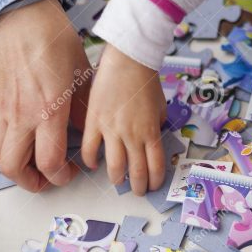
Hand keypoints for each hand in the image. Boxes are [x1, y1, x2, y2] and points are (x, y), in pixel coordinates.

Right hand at [0, 0, 91, 190]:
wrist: (21, 16)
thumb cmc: (55, 41)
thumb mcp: (82, 74)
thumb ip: (84, 109)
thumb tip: (88, 133)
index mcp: (48, 109)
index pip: (49, 161)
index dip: (60, 176)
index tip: (71, 172)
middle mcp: (22, 114)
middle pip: (13, 168)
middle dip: (32, 182)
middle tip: (49, 178)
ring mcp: (4, 110)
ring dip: (14, 168)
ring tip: (34, 163)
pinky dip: (6, 148)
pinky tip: (25, 139)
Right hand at [81, 44, 166, 194]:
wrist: (128, 62)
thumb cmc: (146, 81)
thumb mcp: (160, 107)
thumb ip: (156, 125)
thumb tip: (153, 137)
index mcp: (151, 133)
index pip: (155, 166)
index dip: (155, 181)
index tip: (153, 186)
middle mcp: (132, 136)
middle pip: (137, 172)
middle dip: (139, 186)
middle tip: (138, 190)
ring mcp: (112, 130)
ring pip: (114, 166)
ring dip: (117, 179)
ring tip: (118, 182)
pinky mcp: (94, 122)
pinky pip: (91, 149)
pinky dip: (91, 161)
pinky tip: (94, 164)